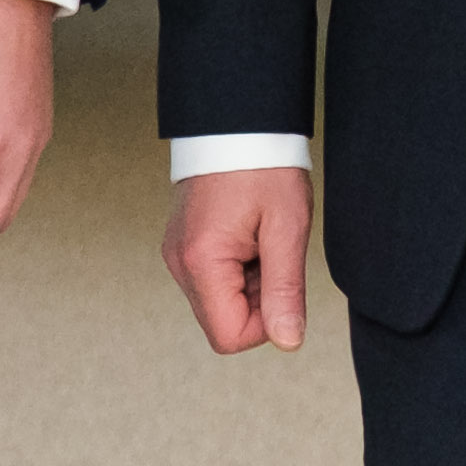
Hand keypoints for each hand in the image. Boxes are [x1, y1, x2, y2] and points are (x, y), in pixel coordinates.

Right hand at [163, 164, 314, 355]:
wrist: (237, 124)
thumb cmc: (263, 166)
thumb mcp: (287, 228)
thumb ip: (285, 290)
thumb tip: (288, 341)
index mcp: (201, 261)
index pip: (230, 337)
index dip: (266, 323)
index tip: (280, 280)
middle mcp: (179, 263)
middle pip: (223, 321)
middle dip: (258, 300)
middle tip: (273, 252)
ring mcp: (177, 255)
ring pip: (220, 301)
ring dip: (249, 283)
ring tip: (261, 237)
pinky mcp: (183, 246)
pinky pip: (214, 279)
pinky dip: (238, 268)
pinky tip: (249, 234)